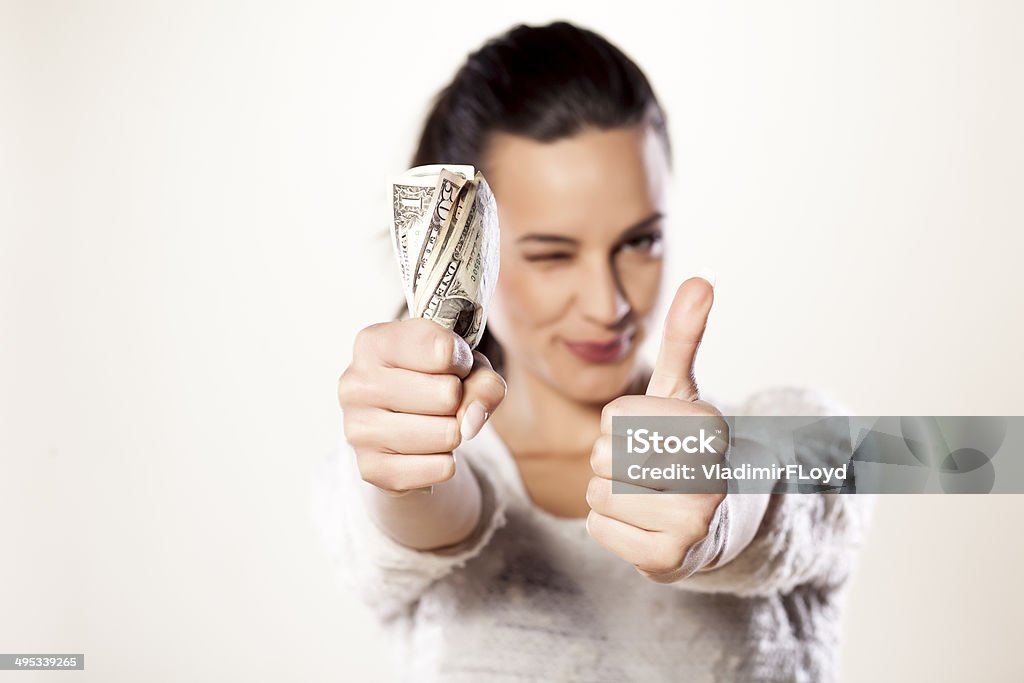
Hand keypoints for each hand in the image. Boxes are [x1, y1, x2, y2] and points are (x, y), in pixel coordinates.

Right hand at [338, 318, 506, 494]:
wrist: (397, 424)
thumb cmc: (431, 380)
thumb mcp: (464, 365)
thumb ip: (483, 380)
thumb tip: (470, 422)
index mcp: (373, 343)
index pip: (442, 349)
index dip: (462, 361)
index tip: (450, 365)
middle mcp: (356, 384)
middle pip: (447, 394)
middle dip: (458, 400)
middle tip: (441, 399)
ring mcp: (358, 429)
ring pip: (447, 434)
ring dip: (453, 432)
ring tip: (433, 422)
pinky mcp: (371, 469)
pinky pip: (441, 468)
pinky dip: (444, 460)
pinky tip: (425, 449)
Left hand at [586, 277, 727, 582]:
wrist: (716, 521)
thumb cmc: (686, 448)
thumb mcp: (682, 392)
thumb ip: (685, 338)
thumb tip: (700, 280)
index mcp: (708, 426)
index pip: (615, 417)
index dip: (619, 425)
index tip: (653, 435)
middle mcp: (708, 474)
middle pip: (602, 455)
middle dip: (611, 461)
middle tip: (647, 470)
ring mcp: (692, 522)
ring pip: (598, 493)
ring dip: (610, 494)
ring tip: (647, 496)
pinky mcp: (669, 560)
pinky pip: (597, 528)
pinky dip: (610, 528)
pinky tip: (643, 525)